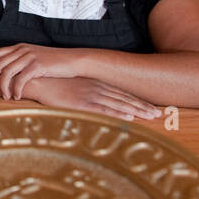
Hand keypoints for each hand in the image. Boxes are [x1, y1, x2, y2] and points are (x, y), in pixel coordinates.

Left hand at [0, 44, 82, 98]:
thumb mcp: (34, 59)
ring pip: (7, 72)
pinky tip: (16, 97)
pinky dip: (16, 89)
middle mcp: (22, 50)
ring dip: (3, 87)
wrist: (74, 61)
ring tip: (3, 97)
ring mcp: (29, 56)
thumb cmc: (53, 63)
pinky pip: (21, 79)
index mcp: (19, 47)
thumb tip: (8, 74)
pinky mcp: (38, 65)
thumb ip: (20, 63)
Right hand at [22, 77, 160, 120]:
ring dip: (137, 110)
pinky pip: (103, 110)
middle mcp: (97, 89)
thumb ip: (86, 94)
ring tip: (151, 116)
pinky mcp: (81, 104)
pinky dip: (117, 114)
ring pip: (119, 104)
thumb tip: (94, 104)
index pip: (121, 94)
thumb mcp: (74, 87)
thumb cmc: (54, 85)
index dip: (138, 101)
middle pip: (125, 99)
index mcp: (96, 84)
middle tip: (159, 114)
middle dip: (143, 107)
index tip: (151, 107)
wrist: (39, 81)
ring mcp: (90, 96)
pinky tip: (129, 117)